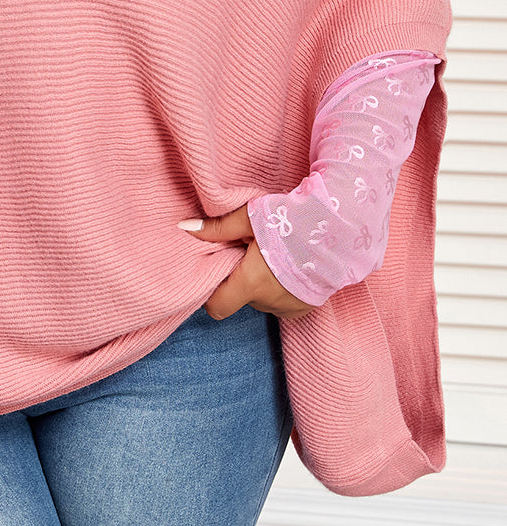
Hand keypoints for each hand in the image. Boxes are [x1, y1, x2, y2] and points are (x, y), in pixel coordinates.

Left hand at [181, 203, 317, 320]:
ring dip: (262, 284)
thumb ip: (218, 228)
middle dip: (241, 278)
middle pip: (241, 297)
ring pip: (262, 300)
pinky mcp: (305, 308)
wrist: (341, 228)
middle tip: (250, 252)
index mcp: (251, 283)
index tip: (217, 273)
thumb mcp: (251, 217)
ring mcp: (289, 308)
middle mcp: (268, 302)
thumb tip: (185, 228)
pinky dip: (281, 290)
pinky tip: (291, 268)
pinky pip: (282, 304)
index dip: (212, 293)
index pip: (216, 307)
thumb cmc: (292, 220)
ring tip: (274, 256)